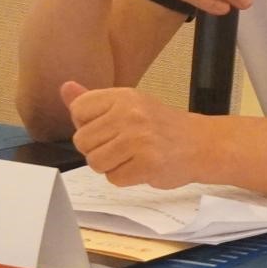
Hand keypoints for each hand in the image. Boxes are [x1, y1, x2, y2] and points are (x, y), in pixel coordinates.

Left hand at [61, 81, 206, 188]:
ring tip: (130, 157)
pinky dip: (125, 178)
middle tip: (121, 145)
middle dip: (97, 149)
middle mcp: (130, 114)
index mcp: (123, 96)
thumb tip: (65, 89)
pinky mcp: (147, 164)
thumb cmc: (161, 126)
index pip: (78, 110)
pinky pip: (114, 178)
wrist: (201, 144)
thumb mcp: (129, 104)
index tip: (106, 127)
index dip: (87, 124)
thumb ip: (93, 100)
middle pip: (82, 141)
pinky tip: (140, 167)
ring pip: (95, 162)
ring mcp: (139, 139)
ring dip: (110, 166)